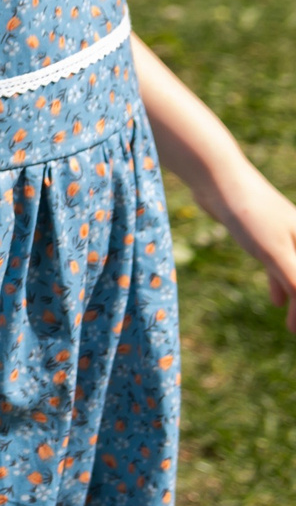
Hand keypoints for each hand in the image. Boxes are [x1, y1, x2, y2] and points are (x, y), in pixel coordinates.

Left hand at [202, 164, 295, 333]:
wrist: (218, 179)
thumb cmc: (251, 214)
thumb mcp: (276, 253)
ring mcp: (284, 235)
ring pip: (294, 274)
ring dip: (295, 300)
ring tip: (292, 326)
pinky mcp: (262, 234)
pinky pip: (278, 265)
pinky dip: (280, 284)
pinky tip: (276, 302)